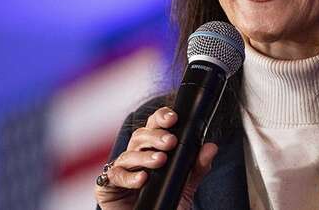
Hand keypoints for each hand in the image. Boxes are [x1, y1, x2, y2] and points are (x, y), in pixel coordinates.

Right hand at [95, 106, 218, 209]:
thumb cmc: (166, 202)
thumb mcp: (186, 185)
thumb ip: (198, 167)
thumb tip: (211, 147)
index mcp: (151, 149)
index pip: (154, 126)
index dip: (161, 118)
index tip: (174, 118)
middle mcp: (135, 156)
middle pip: (140, 136)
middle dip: (156, 136)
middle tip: (171, 142)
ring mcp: (120, 170)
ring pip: (128, 154)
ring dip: (145, 156)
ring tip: (160, 160)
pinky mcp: (107, 187)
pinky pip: (115, 176)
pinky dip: (129, 176)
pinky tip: (142, 179)